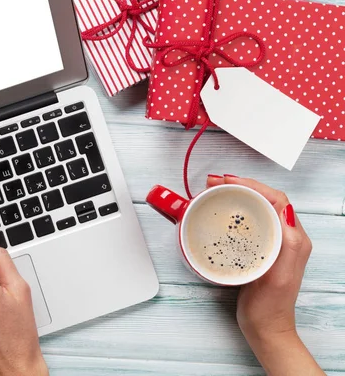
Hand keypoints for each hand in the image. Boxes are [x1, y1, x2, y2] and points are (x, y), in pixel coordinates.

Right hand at [207, 175, 323, 375]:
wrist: (265, 328)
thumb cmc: (270, 306)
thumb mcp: (280, 276)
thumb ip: (288, 245)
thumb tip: (284, 211)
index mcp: (293, 238)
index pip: (276, 198)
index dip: (253, 184)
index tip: (228, 181)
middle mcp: (286, 236)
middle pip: (265, 199)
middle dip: (241, 185)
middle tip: (214, 183)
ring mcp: (273, 242)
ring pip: (256, 208)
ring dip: (236, 196)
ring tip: (214, 191)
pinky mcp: (259, 249)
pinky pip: (249, 222)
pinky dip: (234, 212)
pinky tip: (220, 213)